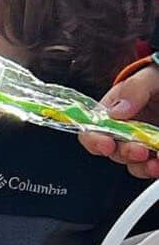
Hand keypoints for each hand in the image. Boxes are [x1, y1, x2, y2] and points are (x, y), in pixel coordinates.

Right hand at [79, 64, 158, 179]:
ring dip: (142, 166)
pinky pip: (151, 165)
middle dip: (125, 153)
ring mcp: (141, 142)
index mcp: (114, 110)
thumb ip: (134, 89)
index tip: (107, 144)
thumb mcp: (150, 77)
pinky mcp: (154, 151)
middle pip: (114, 151)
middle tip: (140, 151)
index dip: (94, 140)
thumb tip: (117, 112)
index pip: (92, 130)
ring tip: (155, 162)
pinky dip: (154, 168)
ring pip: (133, 164)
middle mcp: (124, 130)